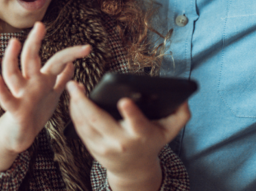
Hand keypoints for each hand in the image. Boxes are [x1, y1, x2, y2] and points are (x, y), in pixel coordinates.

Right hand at [0, 22, 89, 170]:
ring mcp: (21, 94)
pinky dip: (0, 89)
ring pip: (13, 73)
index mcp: (42, 78)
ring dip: (12, 58)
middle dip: (35, 41)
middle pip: (30, 57)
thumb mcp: (52, 94)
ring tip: (14, 43)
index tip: (87, 48)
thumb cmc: (35, 112)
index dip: (71, 53)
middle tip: (40, 26)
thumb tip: (71, 65)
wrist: (19, 135)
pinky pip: (6, 99)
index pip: (57, 60)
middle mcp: (30, 82)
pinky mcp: (14, 110)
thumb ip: (61, 79)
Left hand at [67, 81, 190, 190]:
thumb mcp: (168, 131)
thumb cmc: (151, 142)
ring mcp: (104, 147)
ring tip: (71, 86)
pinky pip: (80, 129)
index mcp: (140, 135)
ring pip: (84, 124)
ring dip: (75, 104)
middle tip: (75, 84)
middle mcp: (121, 142)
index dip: (131, 113)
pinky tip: (72, 99)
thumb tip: (184, 98)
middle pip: (98, 121)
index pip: (136, 124)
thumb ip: (179, 115)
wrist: (135, 170)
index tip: (124, 100)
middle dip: (84, 102)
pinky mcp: (93, 148)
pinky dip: (74, 113)